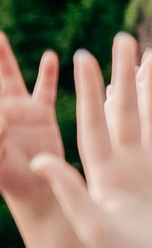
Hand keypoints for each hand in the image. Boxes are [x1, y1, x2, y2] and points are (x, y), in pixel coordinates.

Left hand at [0, 35, 65, 213]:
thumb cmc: (12, 180)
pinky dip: (47, 73)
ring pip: (9, 77)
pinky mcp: (41, 115)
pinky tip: (50, 56)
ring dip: (3, 57)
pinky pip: (44, 89)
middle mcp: (0, 110)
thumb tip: (1, 116)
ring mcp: (19, 110)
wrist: (39, 191)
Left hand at [30, 39, 151, 247]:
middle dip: (122, 75)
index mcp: (102, 173)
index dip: (87, 89)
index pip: (93, 121)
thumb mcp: (92, 224)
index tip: (82, 56)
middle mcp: (130, 165)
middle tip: (121, 39)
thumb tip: (41, 157)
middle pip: (125, 110)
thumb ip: (70, 190)